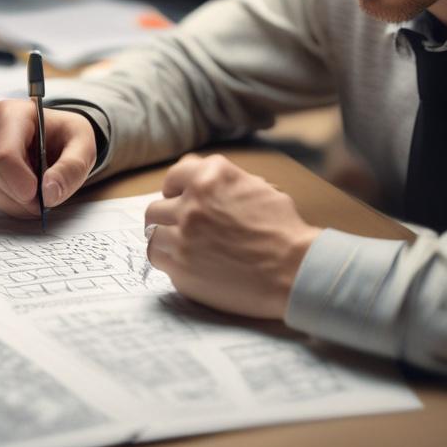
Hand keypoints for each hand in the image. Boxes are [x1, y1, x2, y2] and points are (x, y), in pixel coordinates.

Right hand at [0, 99, 96, 218]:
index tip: (40, 197)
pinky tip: (22, 194)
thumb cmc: (66, 137)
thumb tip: (49, 192)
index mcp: (12, 112)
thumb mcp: (83, 146)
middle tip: (45, 199)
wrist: (54, 139)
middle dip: (21, 197)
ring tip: (37, 196)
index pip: (4, 156)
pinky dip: (6, 202)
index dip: (20, 183)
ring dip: (14, 202)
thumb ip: (72, 167)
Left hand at [145, 153, 320, 318]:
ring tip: (184, 248)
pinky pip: (159, 259)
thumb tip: (200, 181)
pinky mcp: (181, 267)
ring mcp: (183, 236)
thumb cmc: (284, 230)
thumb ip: (223, 181)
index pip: (175, 175)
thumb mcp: (257, 187)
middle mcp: (193, 202)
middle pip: (156, 207)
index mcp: (212, 176)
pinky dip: (169, 261)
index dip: (176, 189)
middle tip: (182, 227)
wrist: (294, 271)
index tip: (178, 198)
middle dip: (168, 216)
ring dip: (166, 239)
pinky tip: (188, 263)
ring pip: (152, 233)